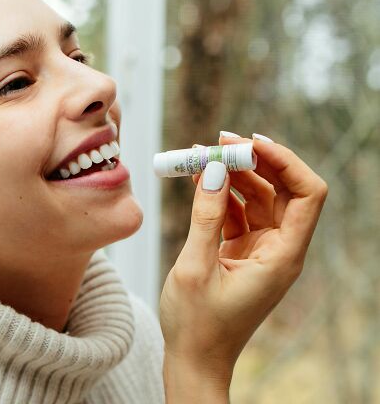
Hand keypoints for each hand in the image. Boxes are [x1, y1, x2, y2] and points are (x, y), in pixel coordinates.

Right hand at [159, 134, 327, 401]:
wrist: (193, 359)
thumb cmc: (196, 324)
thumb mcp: (196, 267)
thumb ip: (206, 216)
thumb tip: (214, 168)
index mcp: (282, 257)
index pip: (308, 194)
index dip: (286, 162)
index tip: (250, 144)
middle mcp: (279, 249)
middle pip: (282, 189)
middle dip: (254, 161)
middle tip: (219, 142)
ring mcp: (261, 248)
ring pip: (258, 196)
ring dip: (233, 174)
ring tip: (202, 155)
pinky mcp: (242, 250)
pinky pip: (237, 211)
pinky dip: (221, 194)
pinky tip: (200, 179)